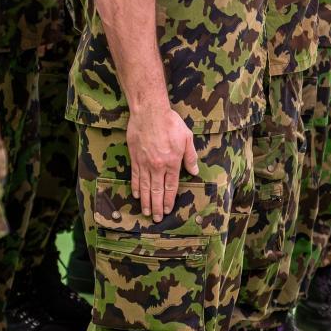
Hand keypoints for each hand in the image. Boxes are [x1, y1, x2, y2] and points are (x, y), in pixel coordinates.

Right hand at [126, 95, 197, 223]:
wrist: (149, 112)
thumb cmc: (170, 122)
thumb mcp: (187, 138)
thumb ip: (190, 157)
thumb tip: (195, 171)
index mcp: (172, 162)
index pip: (171, 187)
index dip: (170, 200)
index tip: (168, 210)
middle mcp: (158, 166)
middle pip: (157, 191)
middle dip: (157, 206)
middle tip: (156, 218)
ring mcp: (145, 163)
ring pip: (145, 187)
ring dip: (146, 201)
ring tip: (146, 212)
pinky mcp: (135, 158)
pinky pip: (135, 177)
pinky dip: (136, 187)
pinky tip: (137, 196)